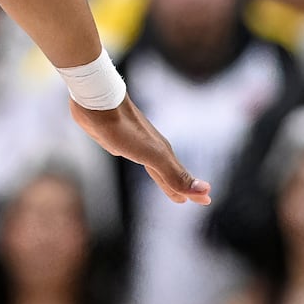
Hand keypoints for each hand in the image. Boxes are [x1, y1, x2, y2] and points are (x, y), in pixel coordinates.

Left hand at [70, 95, 212, 205]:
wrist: (97, 103)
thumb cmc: (124, 129)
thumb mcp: (152, 155)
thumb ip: (175, 174)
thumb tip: (206, 191)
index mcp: (162, 153)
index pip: (180, 178)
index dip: (191, 191)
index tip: (206, 201)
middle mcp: (152, 147)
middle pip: (166, 172)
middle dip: (176, 185)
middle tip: (184, 199)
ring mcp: (135, 142)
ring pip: (151, 164)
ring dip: (160, 175)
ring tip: (164, 183)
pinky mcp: (117, 138)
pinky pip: (134, 154)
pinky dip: (141, 162)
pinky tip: (133, 155)